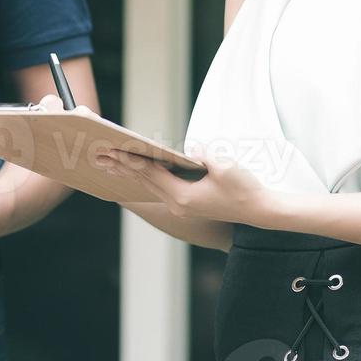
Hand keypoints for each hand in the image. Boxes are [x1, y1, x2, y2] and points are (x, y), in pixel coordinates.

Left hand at [97, 145, 274, 223]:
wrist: (259, 210)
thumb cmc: (244, 188)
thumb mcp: (226, 167)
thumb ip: (205, 156)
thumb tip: (191, 151)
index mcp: (183, 196)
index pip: (151, 173)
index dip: (131, 159)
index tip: (113, 149)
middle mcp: (178, 204)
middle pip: (145, 180)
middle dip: (123, 166)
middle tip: (100, 155)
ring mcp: (182, 206)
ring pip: (151, 186)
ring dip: (132, 173)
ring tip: (111, 163)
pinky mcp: (188, 204)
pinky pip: (161, 188)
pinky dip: (147, 177)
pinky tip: (139, 171)